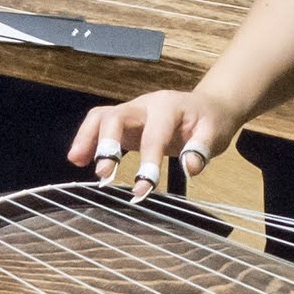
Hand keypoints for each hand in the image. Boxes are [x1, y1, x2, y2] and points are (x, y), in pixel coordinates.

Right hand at [68, 89, 237, 194]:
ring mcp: (132, 111)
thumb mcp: (216, 133)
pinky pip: (99, 124)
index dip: (148, 161)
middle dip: (107, 144)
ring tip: (77, 161)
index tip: (144, 188)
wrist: (208, 107)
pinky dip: (87, 140)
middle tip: (104, 174)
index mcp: (169, 106)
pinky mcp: (125, 122)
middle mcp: (145, 105)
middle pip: (117, 116)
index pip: (155, 134)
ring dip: (88, 138)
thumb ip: (203, 148)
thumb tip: (191, 167)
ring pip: (101, 117)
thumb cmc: (210, 120)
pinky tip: (79, 159)